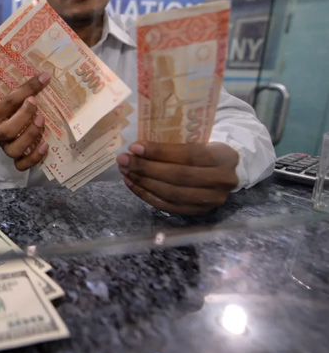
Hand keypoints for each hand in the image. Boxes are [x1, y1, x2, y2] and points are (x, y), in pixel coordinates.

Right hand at [0, 73, 51, 170]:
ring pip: (14, 149)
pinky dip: (34, 157)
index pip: (7, 103)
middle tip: (36, 104)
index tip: (43, 79)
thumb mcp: (13, 103)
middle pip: (7, 131)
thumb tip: (45, 76)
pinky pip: (22, 165)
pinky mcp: (15, 162)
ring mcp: (6, 149)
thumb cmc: (12, 115)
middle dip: (23, 116)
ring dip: (30, 135)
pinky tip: (45, 146)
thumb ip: (23, 94)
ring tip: (42, 121)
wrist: (6, 136)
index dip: (26, 90)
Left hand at [116, 142, 239, 214]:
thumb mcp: (200, 140)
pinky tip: (132, 184)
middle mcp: (221, 181)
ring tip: (125, 171)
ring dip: (143, 182)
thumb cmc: (207, 151)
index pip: (188, 155)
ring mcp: (210, 200)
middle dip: (146, 168)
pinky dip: (146, 195)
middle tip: (124, 160)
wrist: (228, 171)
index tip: (135, 147)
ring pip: (171, 193)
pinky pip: (167, 205)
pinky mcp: (197, 212)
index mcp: (224, 157)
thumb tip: (137, 147)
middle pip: (178, 176)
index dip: (160, 152)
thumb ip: (176, 143)